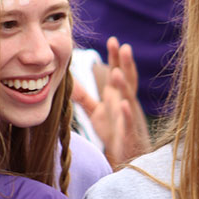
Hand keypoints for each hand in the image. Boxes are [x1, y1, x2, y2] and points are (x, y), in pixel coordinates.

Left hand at [72, 37, 150, 167]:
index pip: (117, 72)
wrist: (127, 158)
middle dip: (125, 64)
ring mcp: (129, 117)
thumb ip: (84, 97)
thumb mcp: (97, 112)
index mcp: (117, 96)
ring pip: (128, 98)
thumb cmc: (114, 132)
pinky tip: (124, 104)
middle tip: (123, 46)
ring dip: (123, 85)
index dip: (116, 58)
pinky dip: (127, 113)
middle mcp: (125, 103)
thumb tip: (68, 82)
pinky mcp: (129, 133)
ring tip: (117, 72)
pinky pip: (129, 122)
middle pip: (126, 80)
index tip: (113, 40)